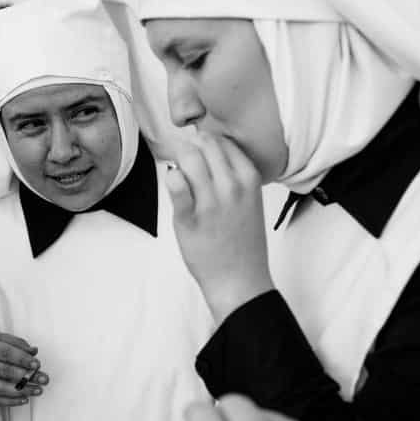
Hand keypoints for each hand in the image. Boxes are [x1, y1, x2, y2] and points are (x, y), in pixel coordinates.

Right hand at [0, 331, 49, 406]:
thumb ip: (16, 343)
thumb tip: (33, 352)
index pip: (5, 353)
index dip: (23, 359)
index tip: (37, 364)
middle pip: (5, 371)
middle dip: (27, 376)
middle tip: (43, 379)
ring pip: (2, 388)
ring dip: (23, 390)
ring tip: (38, 390)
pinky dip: (12, 401)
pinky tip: (25, 398)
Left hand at [167, 132, 272, 320]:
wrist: (239, 279)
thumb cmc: (241, 241)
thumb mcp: (249, 200)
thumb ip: (232, 175)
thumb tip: (205, 151)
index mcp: (249, 179)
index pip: (223, 142)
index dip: (206, 144)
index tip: (199, 154)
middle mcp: (232, 186)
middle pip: (204, 144)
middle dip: (190, 148)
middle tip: (184, 163)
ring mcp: (211, 202)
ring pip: (188, 158)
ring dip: (178, 161)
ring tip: (179, 176)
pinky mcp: (189, 218)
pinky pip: (174, 183)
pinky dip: (171, 179)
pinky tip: (175, 188)